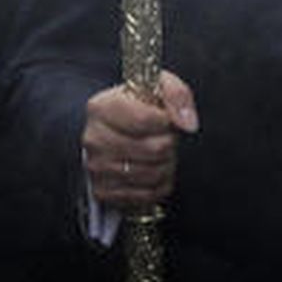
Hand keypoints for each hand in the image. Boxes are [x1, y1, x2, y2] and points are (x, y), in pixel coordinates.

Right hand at [81, 70, 197, 210]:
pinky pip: (146, 195)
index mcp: (101, 107)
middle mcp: (93, 138)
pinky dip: (158, 185)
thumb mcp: (158, 86)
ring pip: (152, 174)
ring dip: (166, 165)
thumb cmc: (138, 108)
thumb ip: (176, 94)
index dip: (166, 121)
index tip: (165, 119)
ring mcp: (96, 167)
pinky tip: (154, 170)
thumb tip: (187, 123)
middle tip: (165, 138)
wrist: (117, 130)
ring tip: (161, 153)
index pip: (145, 119)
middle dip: (169, 144)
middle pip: (153, 149)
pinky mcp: (103, 191)